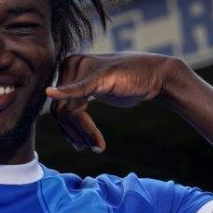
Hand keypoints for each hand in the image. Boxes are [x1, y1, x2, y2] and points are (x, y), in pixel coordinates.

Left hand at [45, 52, 182, 152]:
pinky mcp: (100, 75)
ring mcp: (85, 67)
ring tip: (98, 147)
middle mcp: (72, 63)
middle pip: (61, 109)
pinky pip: (79, 93)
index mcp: (69, 66)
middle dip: (75, 133)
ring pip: (70, 110)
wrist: (156, 76)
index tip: (80, 146)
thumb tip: (64, 126)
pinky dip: (70, 101)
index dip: (67, 130)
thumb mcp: (97, 90)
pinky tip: (57, 103)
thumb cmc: (127, 83)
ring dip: (85, 132)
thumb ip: (77, 100)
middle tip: (91, 149)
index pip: (58, 105)